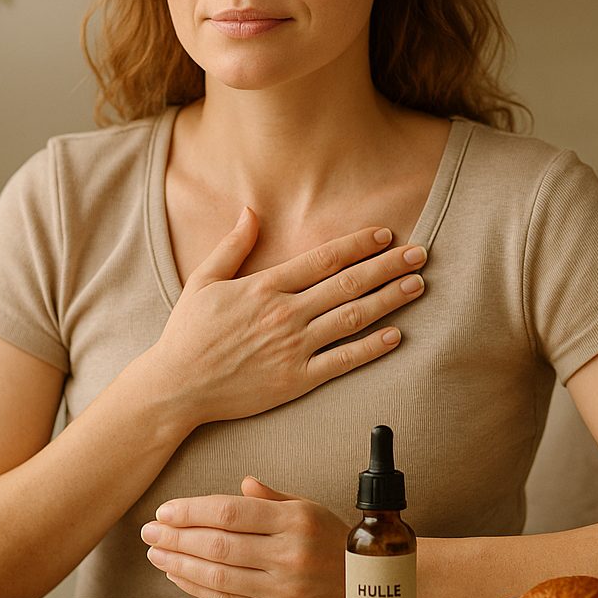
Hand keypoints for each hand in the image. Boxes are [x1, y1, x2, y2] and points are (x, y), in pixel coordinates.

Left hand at [142, 476, 349, 597]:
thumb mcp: (309, 508)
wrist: (366, 588)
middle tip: (149, 530)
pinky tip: (177, 575)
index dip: (192, 511)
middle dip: (177, 537)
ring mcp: (283, 588)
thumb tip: (240, 483)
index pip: (230, 512)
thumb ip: (272, 497)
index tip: (165, 510)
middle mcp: (288, 554)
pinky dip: (197, 588)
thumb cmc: (332, 541)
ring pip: (219, 575)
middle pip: (218, 544)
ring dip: (180, 563)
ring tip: (156, 553)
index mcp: (294, 520)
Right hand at [143, 208, 426, 428]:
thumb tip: (250, 211)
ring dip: (389, 300)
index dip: (358, 245)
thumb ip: (232, 245)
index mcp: (265, 286)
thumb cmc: (188, 333)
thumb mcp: (203, 280)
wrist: (177, 386)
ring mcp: (293, 347)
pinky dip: (371, 348)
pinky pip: (342, 361)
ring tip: (417, 286)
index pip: (323, 258)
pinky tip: (395, 335)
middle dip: (388, 266)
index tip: (385, 235)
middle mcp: (284, 313)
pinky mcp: (296, 379)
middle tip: (420, 254)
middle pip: (348, 284)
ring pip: (352, 318)